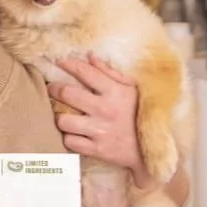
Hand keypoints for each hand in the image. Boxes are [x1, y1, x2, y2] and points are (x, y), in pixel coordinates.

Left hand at [48, 55, 157, 188]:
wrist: (154, 148)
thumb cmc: (140, 114)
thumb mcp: (132, 89)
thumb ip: (110, 73)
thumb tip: (89, 57)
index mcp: (115, 92)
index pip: (85, 72)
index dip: (68, 64)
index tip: (58, 61)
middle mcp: (106, 110)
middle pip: (67, 94)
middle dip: (54, 89)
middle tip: (52, 88)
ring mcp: (101, 131)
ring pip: (64, 120)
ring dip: (60, 117)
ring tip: (64, 115)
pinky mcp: (98, 150)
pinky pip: (70, 141)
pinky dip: (69, 137)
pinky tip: (74, 133)